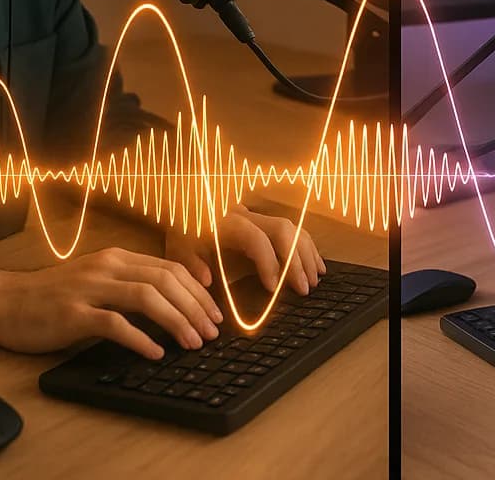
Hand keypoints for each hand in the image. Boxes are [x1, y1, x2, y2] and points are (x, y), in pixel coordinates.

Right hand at [0, 246, 223, 359]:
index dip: (198, 291)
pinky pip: (115, 324)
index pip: (170, 268)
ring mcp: (89, 288)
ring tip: (193, 343)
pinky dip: (140, 339)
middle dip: (195, 307)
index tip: (215, 313)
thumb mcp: (96, 281)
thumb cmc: (50, 297)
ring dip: (176, 322)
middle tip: (212, 332)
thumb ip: (128, 285)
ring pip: (147, 298)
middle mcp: (107, 268)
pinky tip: (156, 353)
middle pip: (166, 281)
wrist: (2, 302)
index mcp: (117, 258)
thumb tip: (171, 305)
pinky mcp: (73, 313)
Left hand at [164, 203, 325, 295]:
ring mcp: (260, 217)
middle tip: (304, 288)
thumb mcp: (178, 246)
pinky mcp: (266, 222)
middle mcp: (248, 216)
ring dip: (306, 254)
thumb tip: (208, 280)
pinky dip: (307, 247)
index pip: (257, 239)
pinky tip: (316, 266)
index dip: (268, 262)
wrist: (184, 206)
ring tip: (314, 280)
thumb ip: (191, 263)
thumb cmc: (183, 230)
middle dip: (296, 260)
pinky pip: (294, 229)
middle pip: (283, 230)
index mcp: (228, 222)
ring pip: (293, 228)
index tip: (273, 288)